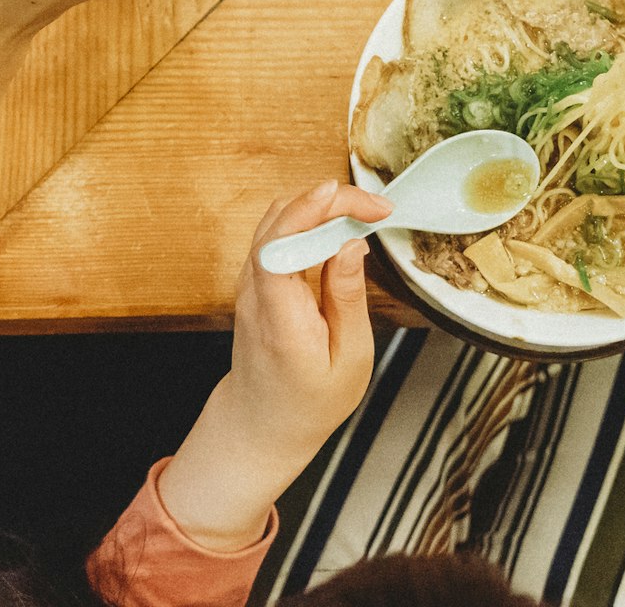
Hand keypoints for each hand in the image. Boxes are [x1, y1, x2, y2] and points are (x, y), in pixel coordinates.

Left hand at [158, 182, 393, 550]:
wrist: (263, 424)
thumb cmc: (310, 401)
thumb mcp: (349, 358)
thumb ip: (349, 297)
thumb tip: (352, 244)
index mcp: (280, 318)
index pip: (281, 244)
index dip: (316, 210)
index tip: (361, 204)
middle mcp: (255, 293)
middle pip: (280, 220)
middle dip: (331, 201)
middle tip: (377, 209)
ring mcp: (248, 284)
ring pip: (276, 220)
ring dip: (320, 207)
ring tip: (363, 215)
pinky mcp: (253, 280)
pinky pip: (276, 234)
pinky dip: (308, 220)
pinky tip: (337, 231)